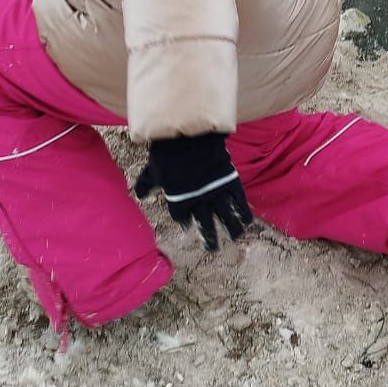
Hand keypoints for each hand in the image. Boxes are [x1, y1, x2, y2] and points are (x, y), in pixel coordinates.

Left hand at [133, 133, 254, 251]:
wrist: (189, 137)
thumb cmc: (168, 153)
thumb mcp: (152, 171)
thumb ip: (147, 184)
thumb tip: (139, 194)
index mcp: (179, 200)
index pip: (181, 217)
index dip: (184, 221)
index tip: (187, 224)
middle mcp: (198, 200)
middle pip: (205, 223)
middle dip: (209, 237)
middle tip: (212, 249)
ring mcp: (215, 192)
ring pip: (225, 216)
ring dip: (231, 228)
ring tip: (235, 237)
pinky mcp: (229, 182)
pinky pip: (238, 201)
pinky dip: (243, 211)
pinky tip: (247, 221)